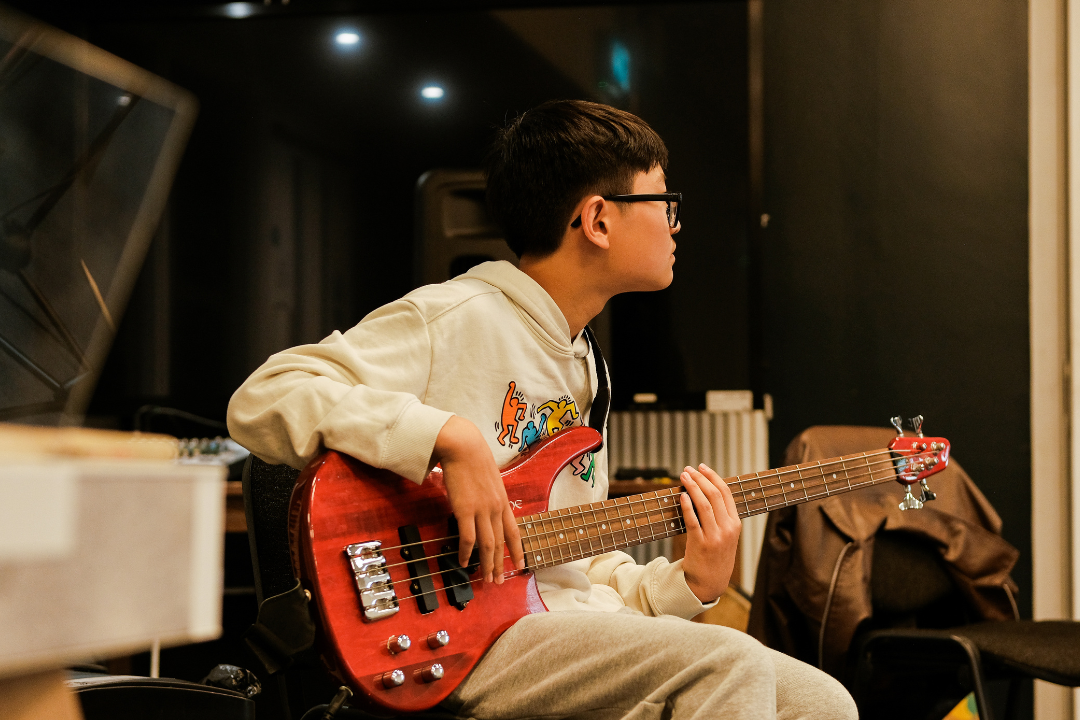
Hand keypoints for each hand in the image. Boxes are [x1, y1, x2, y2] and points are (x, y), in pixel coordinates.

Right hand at [432, 416, 524, 583]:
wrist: (463, 446)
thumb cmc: (473, 458)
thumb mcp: (489, 479)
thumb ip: (490, 495)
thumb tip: (486, 507)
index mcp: (503, 501)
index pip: (514, 531)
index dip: (517, 550)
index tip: (520, 565)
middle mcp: (496, 508)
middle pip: (500, 543)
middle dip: (500, 564)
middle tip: (498, 581)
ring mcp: (481, 510)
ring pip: (487, 545)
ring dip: (486, 564)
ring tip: (485, 579)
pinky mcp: (465, 510)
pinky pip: (467, 538)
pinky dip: (466, 552)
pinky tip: (463, 561)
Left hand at [679, 463, 740, 602]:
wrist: (710, 581)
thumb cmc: (716, 554)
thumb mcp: (726, 535)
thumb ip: (721, 516)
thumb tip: (706, 489)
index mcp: (735, 524)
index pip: (726, 493)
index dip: (713, 477)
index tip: (702, 467)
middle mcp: (727, 529)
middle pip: (714, 495)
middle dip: (700, 478)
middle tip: (688, 469)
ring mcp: (714, 537)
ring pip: (704, 505)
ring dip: (692, 487)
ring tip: (683, 477)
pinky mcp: (700, 544)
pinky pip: (693, 521)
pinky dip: (687, 506)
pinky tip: (682, 496)